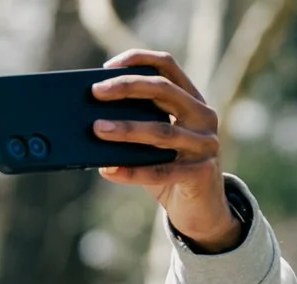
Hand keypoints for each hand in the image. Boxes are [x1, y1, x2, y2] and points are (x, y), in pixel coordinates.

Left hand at [92, 50, 239, 253]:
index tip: (108, 66)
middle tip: (95, 92)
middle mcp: (203, 116)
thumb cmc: (171, 171)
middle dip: (127, 87)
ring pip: (161, 131)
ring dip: (126, 129)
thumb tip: (91, 121)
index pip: (167, 66)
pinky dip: (132, 171)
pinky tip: (108, 170)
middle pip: (164, 91)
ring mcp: (205, 144)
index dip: (139, 60)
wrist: (202, 211)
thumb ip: (137, 127)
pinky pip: (161, 171)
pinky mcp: (201, 173)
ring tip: (96, 128)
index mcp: (192, 100)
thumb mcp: (155, 144)